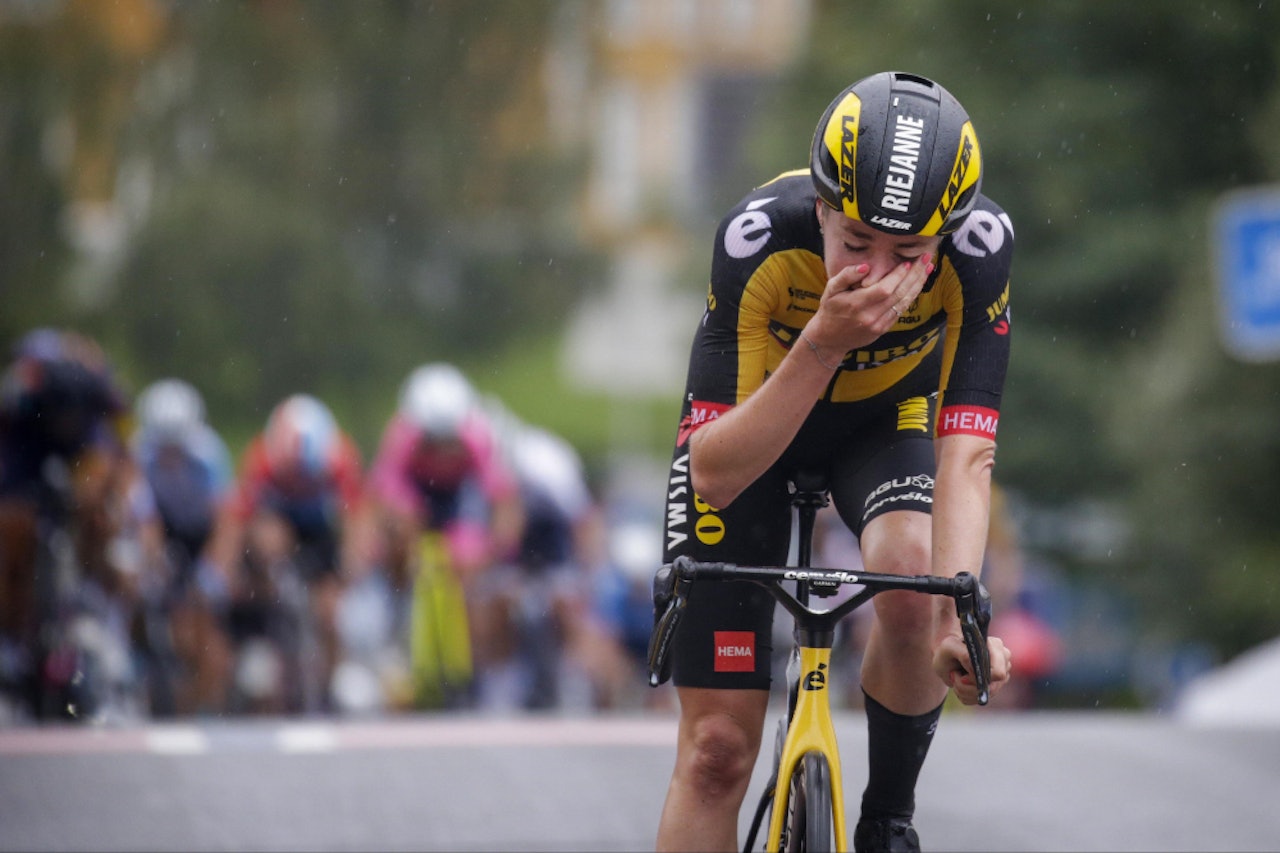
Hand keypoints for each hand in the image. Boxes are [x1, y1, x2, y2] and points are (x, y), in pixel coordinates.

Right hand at [804, 255, 931, 354]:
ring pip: (904, 303)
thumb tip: (866, 266)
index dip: (898, 275)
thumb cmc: (829, 310)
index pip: (884, 289)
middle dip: (915, 275)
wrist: (829, 339)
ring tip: (928, 268)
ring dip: (918, 284)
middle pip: (899, 294)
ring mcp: (878, 324)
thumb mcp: (830, 289)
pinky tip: (918, 284)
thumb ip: (847, 275)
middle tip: (926, 258)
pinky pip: (901, 310)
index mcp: (856, 304)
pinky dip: (911, 296)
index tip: (908, 262)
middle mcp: (870, 316)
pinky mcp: (883, 329)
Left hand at [932, 631, 1012, 705]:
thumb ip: (963, 654)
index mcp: (996, 647)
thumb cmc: (948, 650)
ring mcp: (1000, 676)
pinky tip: (960, 683)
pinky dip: (965, 695)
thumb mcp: (949, 647)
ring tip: (955, 677)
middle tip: (955, 676)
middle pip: (992, 688)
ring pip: (984, 695)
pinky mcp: (994, 687)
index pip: (998, 673)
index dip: (978, 679)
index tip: (962, 676)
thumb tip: (975, 669)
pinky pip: (979, 700)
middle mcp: (1003, 662)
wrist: (946, 659)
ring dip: (964, 690)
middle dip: (969, 687)